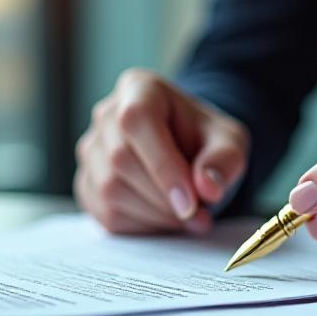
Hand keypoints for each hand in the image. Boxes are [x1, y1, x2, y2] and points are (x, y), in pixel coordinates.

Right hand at [75, 69, 249, 234]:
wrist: (187, 152)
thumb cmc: (204, 141)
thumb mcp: (229, 142)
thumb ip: (223, 160)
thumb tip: (207, 188)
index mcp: (140, 89)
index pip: (137, 120)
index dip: (162, 165)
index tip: (191, 202)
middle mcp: (107, 115)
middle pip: (120, 160)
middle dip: (163, 198)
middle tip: (199, 216)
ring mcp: (92, 150)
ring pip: (110, 191)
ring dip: (154, 215)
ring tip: (187, 218)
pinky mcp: (87, 183)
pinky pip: (105, 213)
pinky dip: (140, 226)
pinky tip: (164, 219)